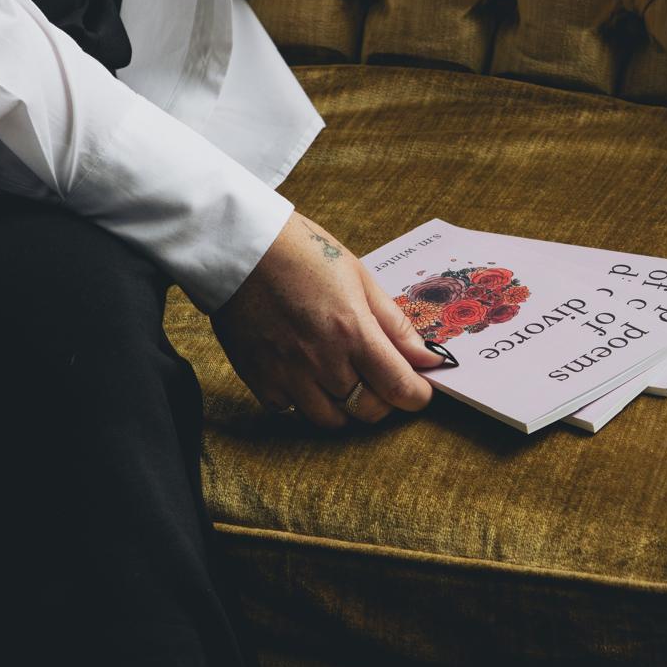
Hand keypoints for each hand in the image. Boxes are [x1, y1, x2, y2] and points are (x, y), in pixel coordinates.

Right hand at [209, 211, 445, 428]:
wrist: (239, 246)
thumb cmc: (302, 253)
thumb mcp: (359, 277)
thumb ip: (394, 324)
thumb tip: (427, 357)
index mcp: (353, 331)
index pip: (399, 387)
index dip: (418, 396)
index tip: (419, 390)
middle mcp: (321, 360)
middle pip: (368, 411)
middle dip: (385, 401)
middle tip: (381, 380)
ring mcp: (287, 373)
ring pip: (330, 420)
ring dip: (346, 406)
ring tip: (344, 379)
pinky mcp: (258, 378)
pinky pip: (290, 410)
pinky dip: (303, 401)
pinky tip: (305, 375)